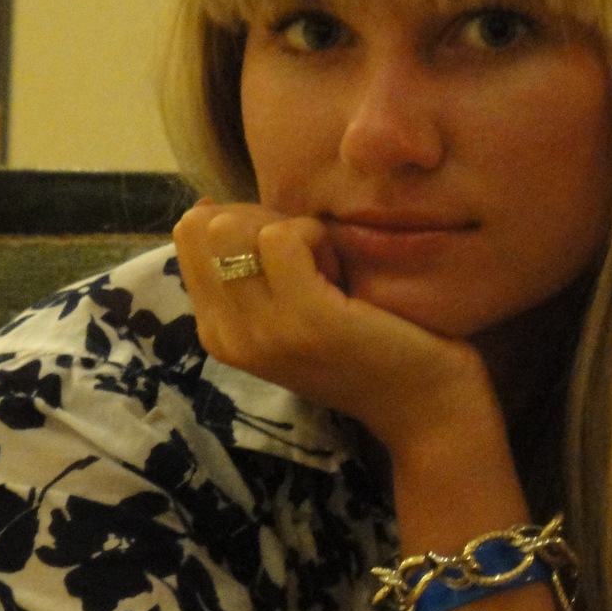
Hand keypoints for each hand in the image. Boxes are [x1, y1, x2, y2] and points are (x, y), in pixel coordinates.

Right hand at [172, 201, 496, 454]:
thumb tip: (207, 205)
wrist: (422, 405)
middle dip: (261, 220)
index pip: (189, 235)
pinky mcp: (304, 320)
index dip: (242, 223)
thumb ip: (247, 267)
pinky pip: (281, 236)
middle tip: (311, 260)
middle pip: (203, 225)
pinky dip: (315, 234)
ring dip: (290, 230)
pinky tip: (341, 269)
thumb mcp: (285, 308)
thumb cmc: (364, 347)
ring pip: (232, 227)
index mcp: (216, 333)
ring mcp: (261, 332)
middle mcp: (227, 338)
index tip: (288, 256)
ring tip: (327, 268)